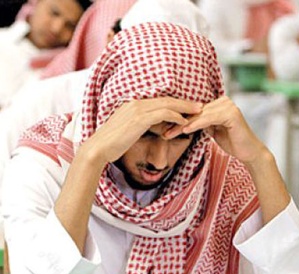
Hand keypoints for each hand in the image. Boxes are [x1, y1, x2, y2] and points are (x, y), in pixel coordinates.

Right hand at [81, 97, 201, 164]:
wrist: (98, 148)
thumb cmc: (113, 144)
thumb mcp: (130, 131)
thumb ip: (143, 126)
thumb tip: (158, 128)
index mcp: (133, 105)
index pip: (159, 100)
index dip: (176, 103)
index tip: (189, 106)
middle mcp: (136, 103)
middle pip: (166, 99)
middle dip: (185, 102)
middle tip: (200, 105)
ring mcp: (137, 109)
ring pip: (167, 104)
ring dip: (185, 107)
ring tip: (198, 111)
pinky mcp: (139, 118)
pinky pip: (163, 114)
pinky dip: (176, 116)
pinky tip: (185, 122)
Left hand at [166, 96, 267, 164]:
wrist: (249, 153)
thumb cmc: (232, 142)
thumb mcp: (213, 131)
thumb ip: (202, 123)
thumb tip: (183, 122)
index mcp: (219, 103)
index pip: (195, 110)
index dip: (180, 119)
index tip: (165, 128)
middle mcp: (224, 101)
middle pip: (196, 111)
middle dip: (179, 122)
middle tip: (164, 131)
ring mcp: (228, 106)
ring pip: (200, 115)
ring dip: (184, 124)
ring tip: (170, 132)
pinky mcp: (231, 114)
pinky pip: (209, 118)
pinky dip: (197, 124)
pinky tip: (186, 130)